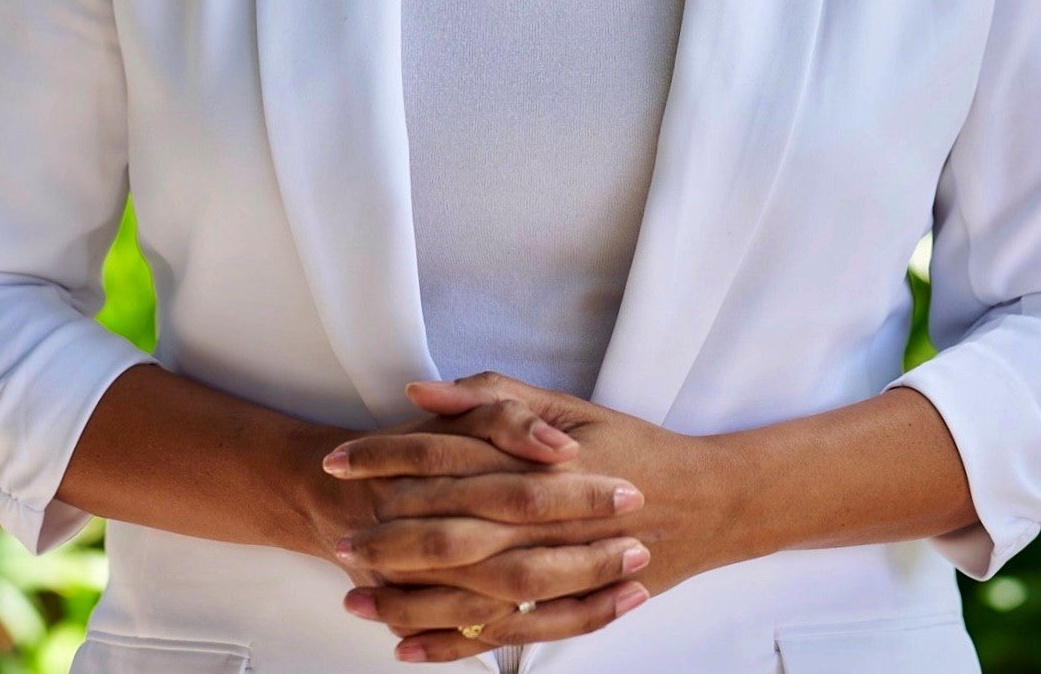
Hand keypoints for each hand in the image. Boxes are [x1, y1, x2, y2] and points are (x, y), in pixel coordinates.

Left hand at [329, 371, 728, 661]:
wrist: (705, 502)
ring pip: (465, 590)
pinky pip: (500, 633)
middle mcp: (538, 516)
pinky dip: (452, 645)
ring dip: (406, 597)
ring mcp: (553, 568)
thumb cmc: (631, 446)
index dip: (386, 457)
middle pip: (446, 528)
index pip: (443, 456)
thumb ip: (493, 399)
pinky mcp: (565, 607)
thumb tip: (419, 391)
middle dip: (385, 534)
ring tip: (354, 601)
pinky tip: (408, 649)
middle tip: (336, 541)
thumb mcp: (568, 406)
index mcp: (533, 460)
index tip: (337, 460)